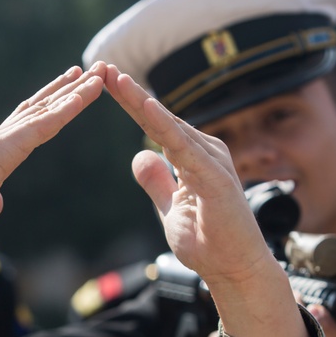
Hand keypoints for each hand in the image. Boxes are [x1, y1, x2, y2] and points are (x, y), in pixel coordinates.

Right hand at [0, 63, 105, 275]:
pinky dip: (65, 110)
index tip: (73, 91)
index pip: (28, 125)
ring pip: (45, 112)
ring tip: (101, 74)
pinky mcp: (1, 150)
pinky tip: (85, 96)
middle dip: (69, 89)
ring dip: (75, 92)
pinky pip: (42, 126)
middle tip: (94, 70)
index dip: (52, 107)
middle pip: (39, 109)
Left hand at [105, 67, 315, 336]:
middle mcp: (205, 151)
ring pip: (169, 124)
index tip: (104, 82)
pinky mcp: (215, 177)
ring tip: (113, 78)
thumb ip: (157, 181)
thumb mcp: (170, 208)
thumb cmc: (208, 242)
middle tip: (100, 67)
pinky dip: (163, 124)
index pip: (154, 124)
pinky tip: (144, 106)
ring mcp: (212, 161)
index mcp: (193, 156)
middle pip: (159, 116)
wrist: (235, 270)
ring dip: (140, 100)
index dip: (130, 103)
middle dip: (129, 92)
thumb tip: (140, 156)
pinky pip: (183, 146)